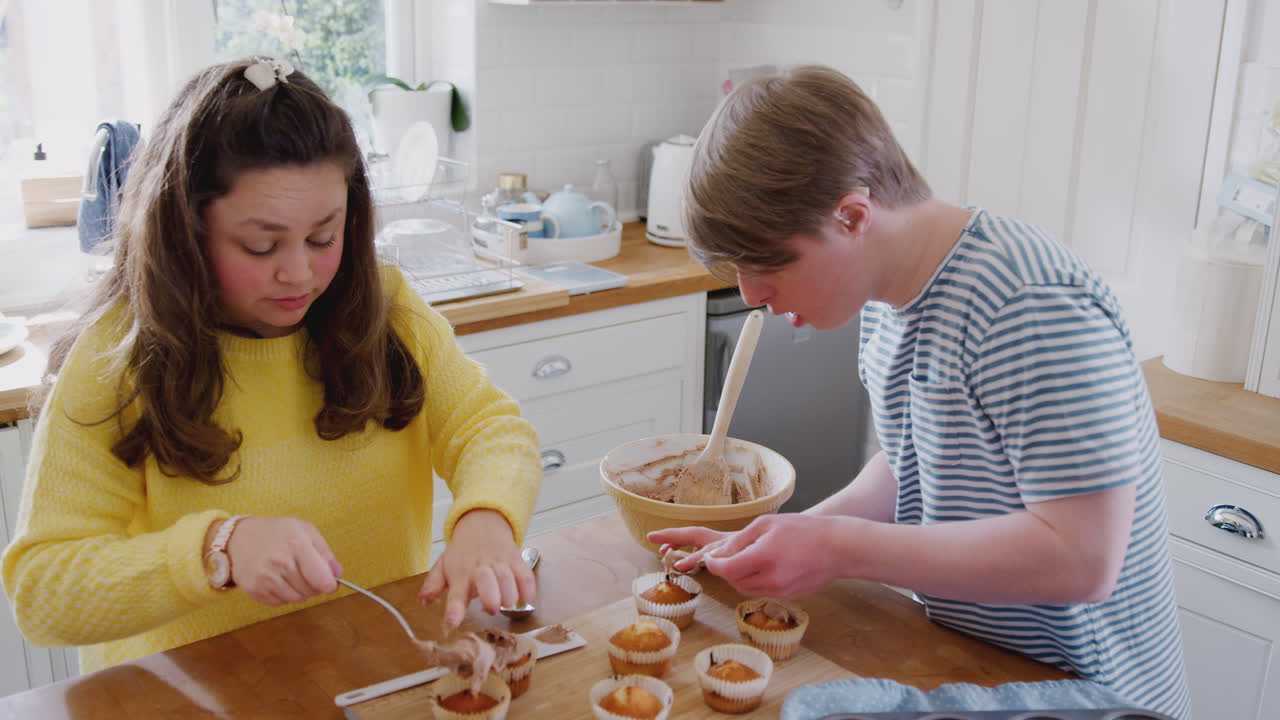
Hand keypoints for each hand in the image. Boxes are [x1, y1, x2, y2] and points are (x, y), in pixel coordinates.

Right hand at [220, 516, 342, 605]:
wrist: (239, 537)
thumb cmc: (276, 532)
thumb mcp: (305, 530)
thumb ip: (325, 552)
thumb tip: (338, 573)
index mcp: (296, 544)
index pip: (322, 579)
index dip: (330, 584)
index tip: (330, 582)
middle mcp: (280, 562)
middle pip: (311, 591)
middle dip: (315, 586)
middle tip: (308, 574)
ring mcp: (265, 578)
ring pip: (297, 599)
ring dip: (300, 591)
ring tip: (291, 574)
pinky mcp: (255, 590)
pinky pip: (280, 603)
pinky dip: (284, 595)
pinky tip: (278, 579)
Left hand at [417, 509, 533, 631]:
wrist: (482, 524)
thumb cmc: (463, 552)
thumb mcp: (443, 565)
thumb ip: (433, 584)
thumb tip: (422, 601)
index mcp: (460, 573)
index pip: (456, 593)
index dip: (454, 610)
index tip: (451, 624)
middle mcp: (480, 568)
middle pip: (487, 580)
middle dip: (491, 597)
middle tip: (491, 609)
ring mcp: (500, 563)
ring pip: (508, 578)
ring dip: (510, 594)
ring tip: (507, 604)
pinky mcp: (516, 560)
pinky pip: (526, 574)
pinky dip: (528, 589)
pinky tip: (525, 598)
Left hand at [649, 514, 844, 597]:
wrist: (837, 549)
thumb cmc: (802, 530)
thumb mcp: (766, 525)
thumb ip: (738, 540)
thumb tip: (716, 555)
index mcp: (762, 557)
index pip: (724, 569)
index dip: (711, 564)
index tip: (708, 557)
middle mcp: (770, 579)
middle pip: (732, 581)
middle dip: (724, 570)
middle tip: (724, 557)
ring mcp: (780, 591)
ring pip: (744, 589)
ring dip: (738, 576)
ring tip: (746, 559)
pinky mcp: (787, 596)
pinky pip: (760, 591)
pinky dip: (754, 580)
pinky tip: (764, 566)